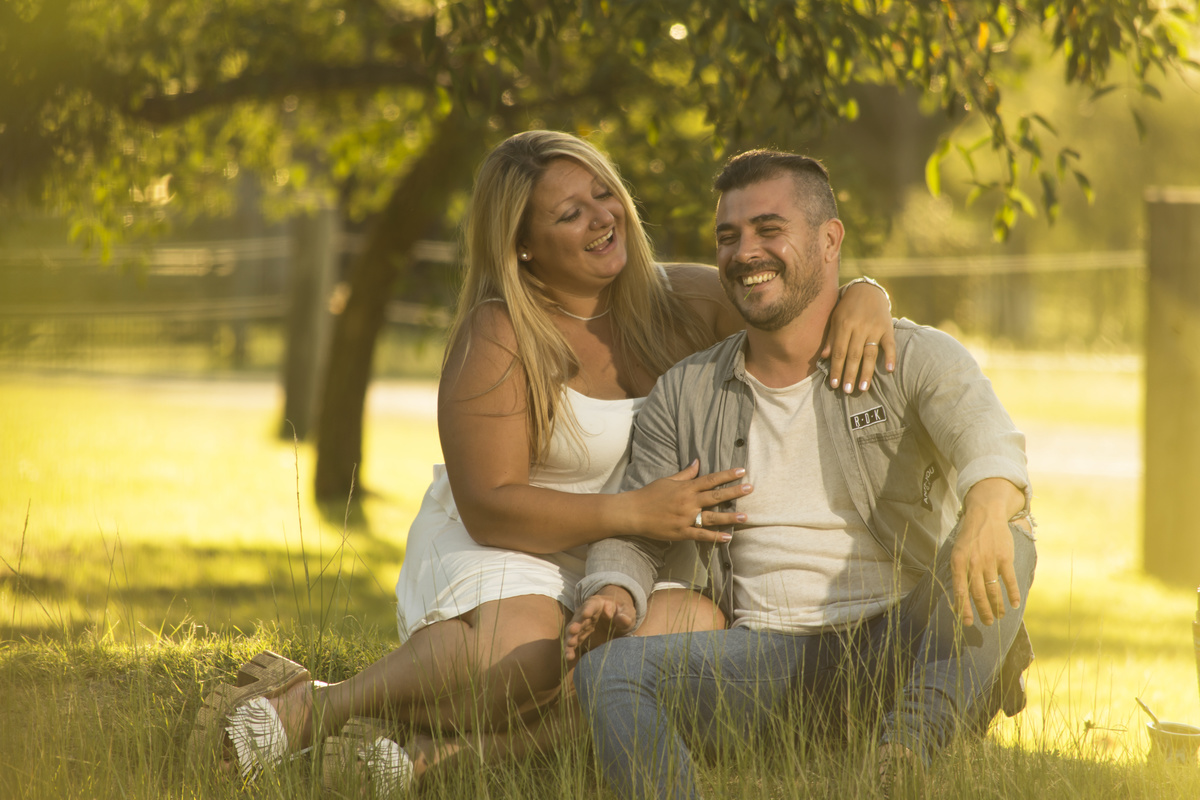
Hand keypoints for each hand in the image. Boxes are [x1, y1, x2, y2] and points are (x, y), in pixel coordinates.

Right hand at [564, 586, 635, 662]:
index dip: (588, 609)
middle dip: (575, 624)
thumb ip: (625, 615)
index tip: (586, 614)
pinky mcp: (580, 636)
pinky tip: (569, 656)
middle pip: (578, 618)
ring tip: (569, 645)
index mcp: (597, 604)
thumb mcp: (627, 612)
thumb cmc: (622, 613)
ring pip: (573, 631)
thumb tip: (622, 618)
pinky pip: (573, 642)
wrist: (617, 619)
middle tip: (573, 631)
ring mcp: (582, 625)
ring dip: (570, 637)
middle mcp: (585, 613)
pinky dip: (569, 649)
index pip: (591, 604)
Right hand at [627, 460, 750, 542]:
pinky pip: (701, 535)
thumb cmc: (649, 494)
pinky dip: (714, 537)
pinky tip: (728, 537)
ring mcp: (685, 518)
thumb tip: (698, 461)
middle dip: (734, 492)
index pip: (710, 479)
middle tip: (750, 488)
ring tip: (745, 516)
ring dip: (729, 517)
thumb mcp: (668, 480)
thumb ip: (685, 473)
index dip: (727, 475)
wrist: (633, 512)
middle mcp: (688, 502)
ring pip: (711, 517)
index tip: (741, 471)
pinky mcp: (681, 532)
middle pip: (715, 496)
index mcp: (685, 488)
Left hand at [821, 279, 895, 393]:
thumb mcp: (834, 318)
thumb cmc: (847, 307)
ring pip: (870, 353)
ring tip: (862, 388)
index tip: (834, 385)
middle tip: (847, 391)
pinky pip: (889, 344)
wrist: (867, 290)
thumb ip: (830, 337)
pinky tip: (889, 370)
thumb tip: (824, 357)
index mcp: (844, 325)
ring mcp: (874, 328)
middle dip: (849, 374)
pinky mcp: (887, 328)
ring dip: (866, 372)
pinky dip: (890, 357)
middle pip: (853, 355)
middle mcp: (859, 327)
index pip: (839, 352)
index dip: (836, 369)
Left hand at [950, 479, 1025, 625]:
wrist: (985, 515)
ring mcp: (989, 561)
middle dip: (983, 611)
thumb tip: (959, 596)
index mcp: (958, 563)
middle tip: (987, 622)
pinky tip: (1014, 604)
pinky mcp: (1004, 558)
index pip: (960, 591)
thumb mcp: (957, 552)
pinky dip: (1012, 594)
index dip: (963, 608)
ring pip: (993, 590)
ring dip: (997, 606)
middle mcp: (973, 564)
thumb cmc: (969, 537)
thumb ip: (959, 572)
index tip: (967, 623)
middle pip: (978, 594)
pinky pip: (1009, 580)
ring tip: (999, 616)